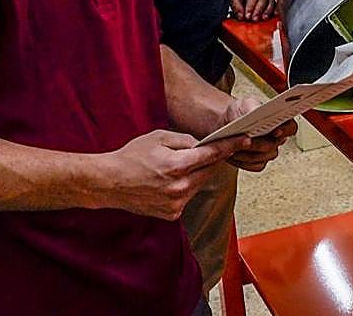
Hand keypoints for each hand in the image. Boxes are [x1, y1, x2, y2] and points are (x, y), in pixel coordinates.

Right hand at [98, 129, 246, 219]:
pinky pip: (188, 196)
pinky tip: (171, 180)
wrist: (109, 183)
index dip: (230, 146)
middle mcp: (180, 188)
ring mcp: (176, 204)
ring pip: (199, 184)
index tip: (244, 140)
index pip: (212, 155)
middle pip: (209, 170)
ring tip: (182, 165)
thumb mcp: (158, 137)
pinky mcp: (172, 214)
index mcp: (177, 166)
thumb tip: (202, 144)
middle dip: (212, 159)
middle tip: (212, 149)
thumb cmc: (131, 157)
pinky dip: (186, 187)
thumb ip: (184, 140)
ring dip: (198, 173)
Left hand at [220, 97, 295, 171]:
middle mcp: (276, 138)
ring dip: (247, 154)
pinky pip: (255, 166)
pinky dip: (242, 161)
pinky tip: (232, 154)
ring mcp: (268, 152)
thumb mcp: (245, 103)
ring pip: (263, 158)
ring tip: (233, 147)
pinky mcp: (259, 162)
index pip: (291, 127)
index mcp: (279, 121)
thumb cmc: (239, 111)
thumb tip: (256, 111)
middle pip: (274, 146)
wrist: (226, 122)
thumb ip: (253, 106)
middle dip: (258, 144)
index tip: (276, 131)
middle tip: (246, 140)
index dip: (286, 130)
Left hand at [230, 0, 275, 21]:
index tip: (247, 16)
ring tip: (263, 18)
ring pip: (270, 0)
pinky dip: (275, 9)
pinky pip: (275, 3)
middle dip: (259, 10)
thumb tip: (241, 16)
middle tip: (255, 19)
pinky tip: (274, 15)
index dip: (250, 6)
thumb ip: (236, 5)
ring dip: (267, 11)